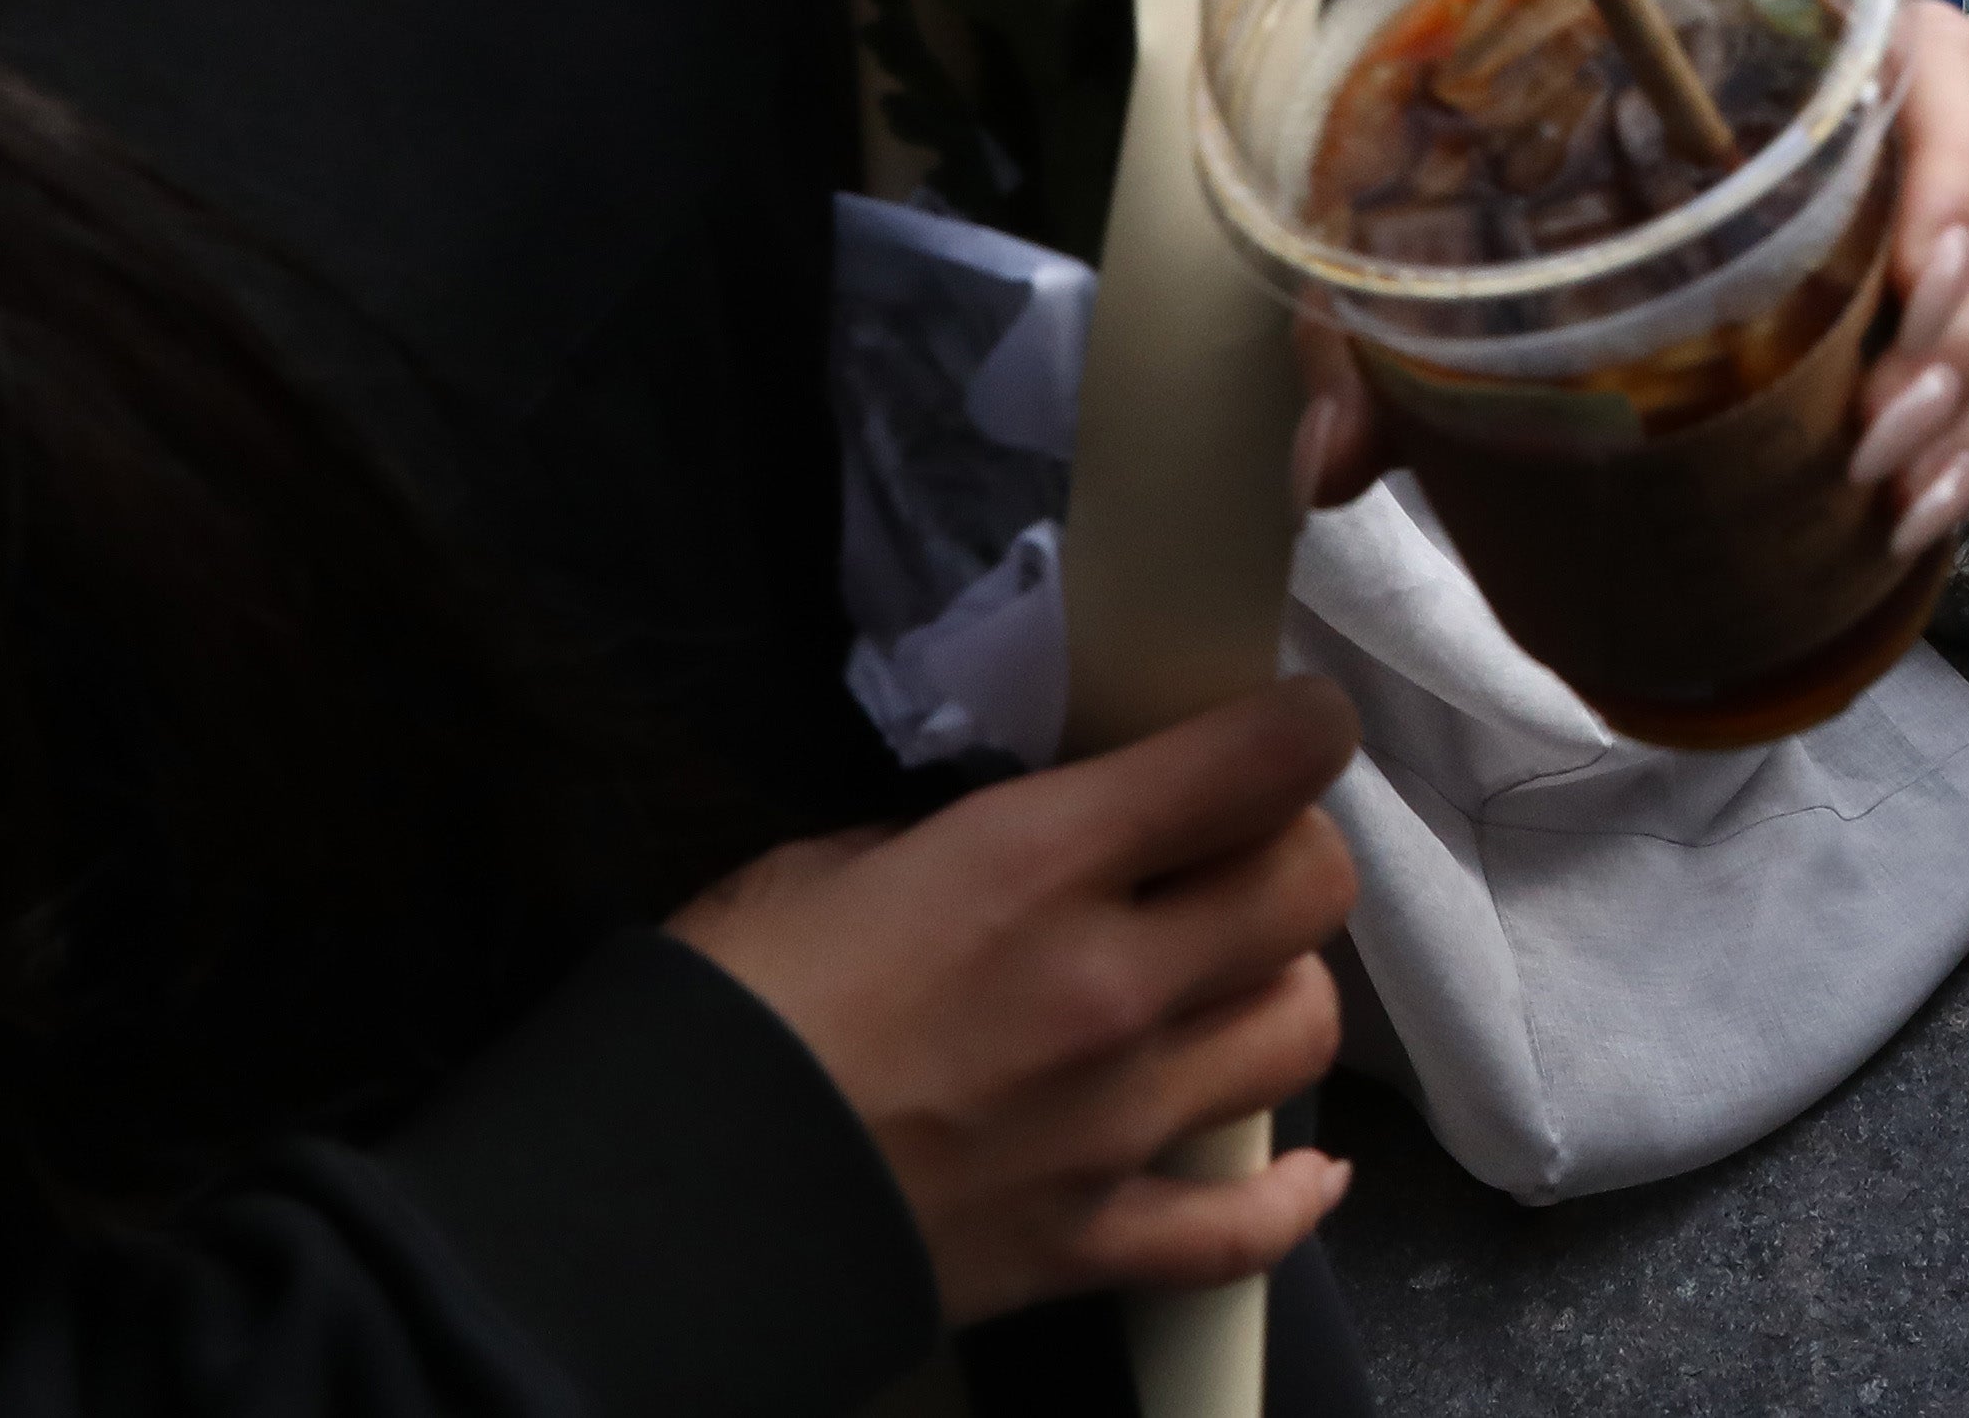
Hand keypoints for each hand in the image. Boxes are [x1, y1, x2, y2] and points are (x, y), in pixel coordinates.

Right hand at [668, 680, 1363, 1317]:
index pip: (1255, 764)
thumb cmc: (723, 1006)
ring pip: (1301, 1035)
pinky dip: (1286, 1202)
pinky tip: (1296, 1175)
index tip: (1292, 726)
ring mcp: (1112, 1125)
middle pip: (1309, 891)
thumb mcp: (831, 862)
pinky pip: (1245, 1228)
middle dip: (1291, 853)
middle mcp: (1107, 985)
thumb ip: (964, 846)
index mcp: (1035, 864)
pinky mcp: (1090, 1241)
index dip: (1298, 730)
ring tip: (1229, 988)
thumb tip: (1034, 848)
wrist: (659, 1210)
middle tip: (1237, 856)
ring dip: (1278, 996)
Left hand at [1293, 0, 1968, 572]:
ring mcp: (1951, 241)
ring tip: (1898, 494)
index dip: (1956, 159)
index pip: (1948, 62)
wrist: (1586, 250)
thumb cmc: (1544, 202)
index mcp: (1813, 66)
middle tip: (1879, 431)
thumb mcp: (1457, 251)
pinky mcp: (1962, 337)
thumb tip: (1330, 459)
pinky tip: (1932, 515)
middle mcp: (1903, 144)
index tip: (1909, 269)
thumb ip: (1392, 334)